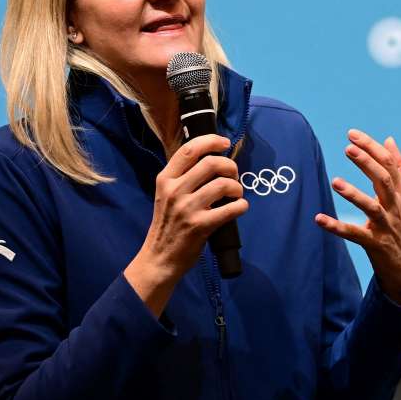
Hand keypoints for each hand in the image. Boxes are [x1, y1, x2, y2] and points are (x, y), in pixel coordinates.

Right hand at [125, 134, 247, 314]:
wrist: (159, 257)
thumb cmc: (167, 225)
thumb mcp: (166, 195)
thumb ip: (183, 178)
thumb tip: (213, 160)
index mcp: (165, 179)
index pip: (189, 149)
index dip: (211, 141)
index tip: (225, 143)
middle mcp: (175, 190)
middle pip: (211, 163)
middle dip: (230, 166)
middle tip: (233, 176)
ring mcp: (187, 208)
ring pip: (223, 185)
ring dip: (237, 188)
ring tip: (236, 195)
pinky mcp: (200, 226)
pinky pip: (231, 209)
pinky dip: (241, 206)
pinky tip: (239, 208)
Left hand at [314, 129, 400, 305]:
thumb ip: (398, 167)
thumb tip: (389, 139)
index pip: (390, 164)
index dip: (372, 147)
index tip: (352, 134)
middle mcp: (396, 206)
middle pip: (384, 180)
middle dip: (367, 163)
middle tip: (348, 148)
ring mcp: (386, 225)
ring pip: (372, 207)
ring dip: (353, 194)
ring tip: (335, 182)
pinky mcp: (375, 244)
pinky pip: (354, 234)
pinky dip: (336, 227)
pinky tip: (319, 219)